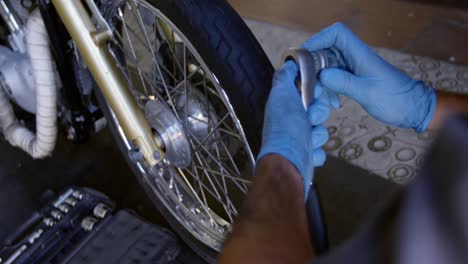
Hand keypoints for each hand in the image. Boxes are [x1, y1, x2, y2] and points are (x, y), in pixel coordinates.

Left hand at [257, 61, 329, 197]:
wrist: (288, 161)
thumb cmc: (285, 127)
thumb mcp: (281, 94)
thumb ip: (284, 77)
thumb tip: (288, 64)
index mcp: (285, 106)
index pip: (307, 93)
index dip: (315, 92)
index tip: (315, 93)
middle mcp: (290, 122)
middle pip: (318, 111)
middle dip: (318, 114)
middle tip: (310, 118)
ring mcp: (298, 140)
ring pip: (321, 132)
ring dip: (318, 135)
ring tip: (309, 139)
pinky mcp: (306, 157)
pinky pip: (320, 151)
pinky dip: (317, 153)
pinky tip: (309, 153)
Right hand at [303, 23, 435, 131]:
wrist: (413, 108)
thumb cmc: (396, 99)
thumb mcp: (368, 93)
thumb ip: (344, 83)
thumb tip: (321, 75)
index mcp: (360, 54)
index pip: (337, 33)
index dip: (318, 39)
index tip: (305, 55)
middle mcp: (355, 58)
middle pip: (326, 49)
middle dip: (313, 64)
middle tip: (306, 82)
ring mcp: (353, 68)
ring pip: (327, 65)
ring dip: (319, 79)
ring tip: (318, 95)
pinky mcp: (353, 79)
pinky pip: (333, 78)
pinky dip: (328, 88)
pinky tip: (332, 102)